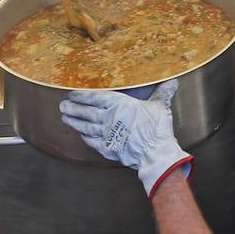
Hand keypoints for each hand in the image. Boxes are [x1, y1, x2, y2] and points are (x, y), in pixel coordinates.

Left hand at [59, 80, 191, 195]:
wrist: (154, 152)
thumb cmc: (157, 127)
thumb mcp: (160, 106)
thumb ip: (163, 93)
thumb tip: (172, 81)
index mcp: (119, 104)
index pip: (96, 98)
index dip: (82, 96)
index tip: (72, 94)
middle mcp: (109, 118)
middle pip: (86, 112)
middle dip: (73, 108)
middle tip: (62, 106)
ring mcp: (107, 134)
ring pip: (86, 126)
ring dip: (74, 122)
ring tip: (65, 118)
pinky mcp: (108, 148)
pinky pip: (93, 142)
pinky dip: (86, 138)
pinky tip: (82, 135)